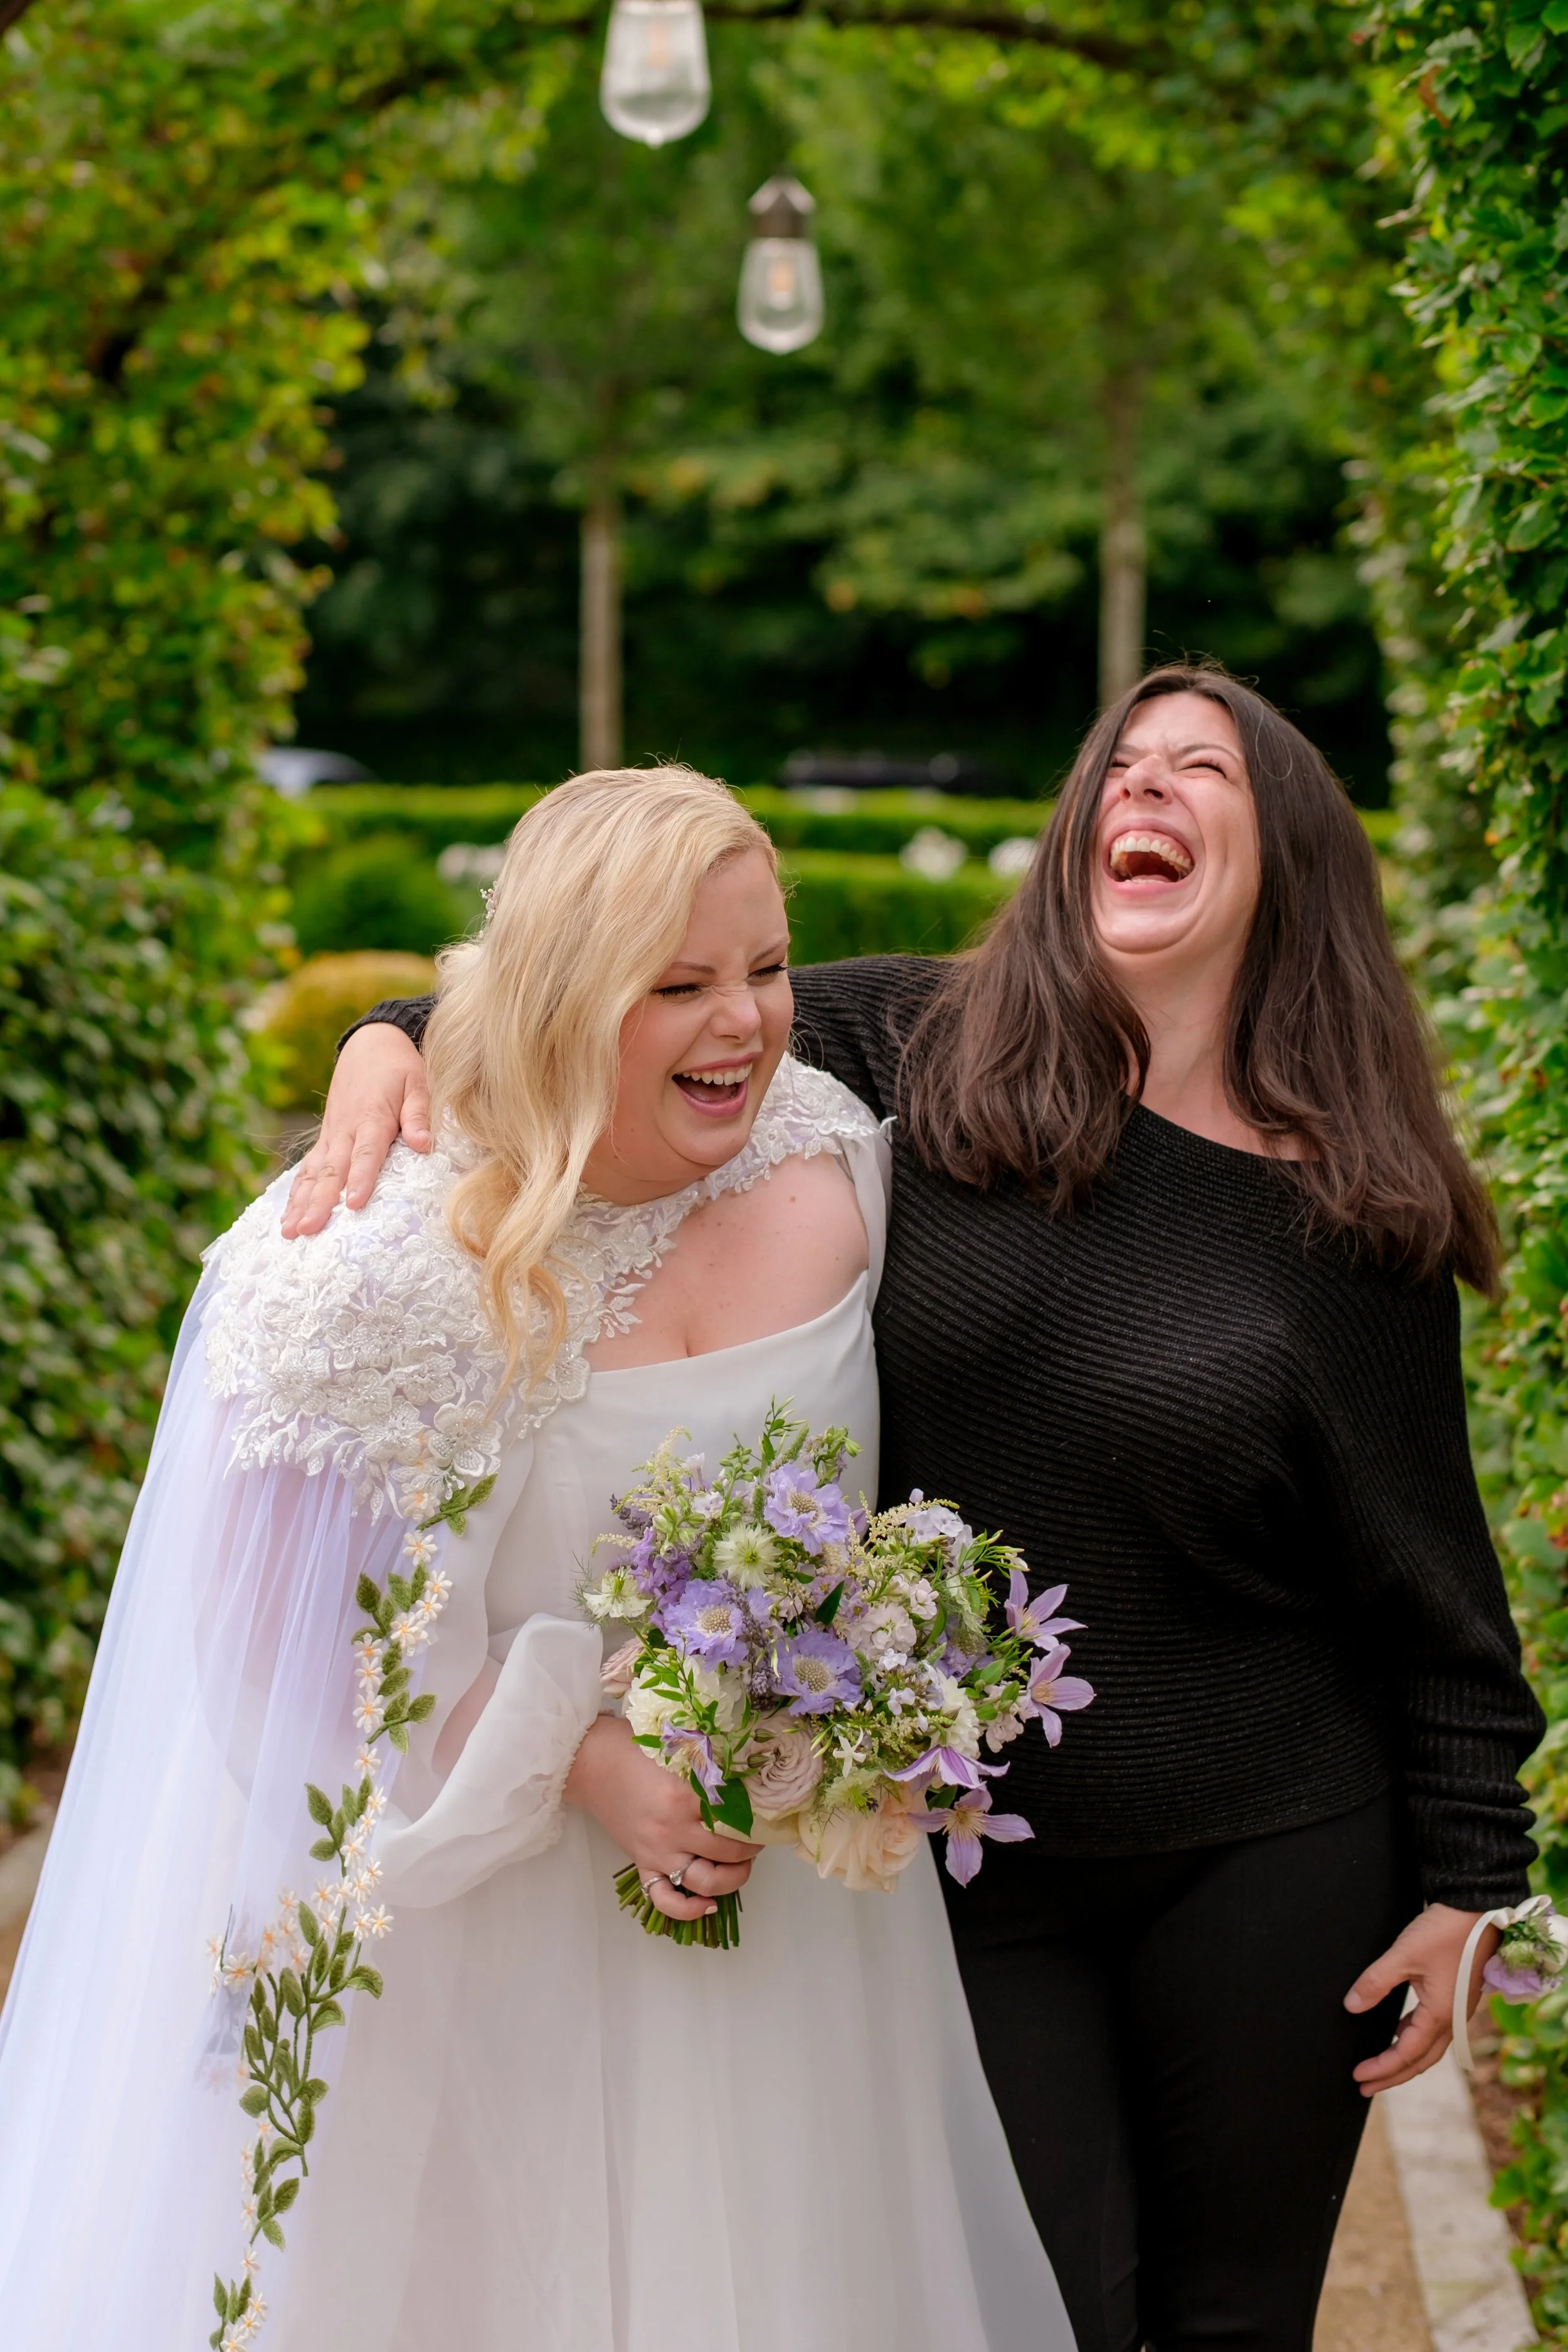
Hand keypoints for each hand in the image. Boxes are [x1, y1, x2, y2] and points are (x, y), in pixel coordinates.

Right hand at [281, 1023, 430, 1237]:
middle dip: (320, 1202)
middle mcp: (346, 1129)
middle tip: (310, 1230)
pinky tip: (288, 1216)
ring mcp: (332, 1134)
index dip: (361, 1178)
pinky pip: (308, 1168)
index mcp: (373, 1117)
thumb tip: (423, 1145)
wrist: (371, 1042)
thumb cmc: (400, 1066)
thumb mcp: (419, 1083)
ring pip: (314, 1173)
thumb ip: (419, 1115)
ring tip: (290, 1232)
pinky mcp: (326, 1137)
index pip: (366, 1153)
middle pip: (332, 1170)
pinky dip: (297, 1192)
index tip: (354, 1205)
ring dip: (301, 1203)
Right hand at [564, 1715, 759, 1924]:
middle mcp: (673, 1830)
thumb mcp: (678, 1747)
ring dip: (734, 1878)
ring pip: (706, 1881)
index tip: (764, 1810)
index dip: (757, 1816)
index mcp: (684, 1796)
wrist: (590, 1762)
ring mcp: (657, 1852)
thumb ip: (709, 1763)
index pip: (736, 1816)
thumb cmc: (634, 1748)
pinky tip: (709, 1905)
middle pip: (729, 1852)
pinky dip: (689, 1909)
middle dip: (752, 1846)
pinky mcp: (642, 1864)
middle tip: (758, 1835)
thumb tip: (748, 1770)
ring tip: (743, 1864)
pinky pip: (665, 1899)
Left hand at [1345, 1901, 1499, 2093]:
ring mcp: (1458, 2011)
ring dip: (1404, 2058)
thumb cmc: (1443, 1931)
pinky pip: (1434, 2030)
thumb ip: (1375, 1982)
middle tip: (1365, 2086)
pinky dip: (1414, 2038)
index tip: (1357, 2076)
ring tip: (1380, 2065)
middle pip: (1421, 2060)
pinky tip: (1399, 2030)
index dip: (1381, 2068)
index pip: (1406, 2054)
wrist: (1478, 1910)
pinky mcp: (1458, 1998)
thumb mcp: (1403, 1955)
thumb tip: (1351, 2006)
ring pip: (1429, 2047)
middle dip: (1392, 2075)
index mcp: (1440, 2015)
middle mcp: (1453, 2020)